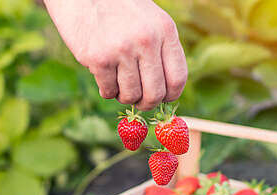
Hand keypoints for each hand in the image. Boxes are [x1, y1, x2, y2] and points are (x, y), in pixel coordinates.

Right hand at [43, 0, 186, 109]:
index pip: (177, 78)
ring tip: (119, 83)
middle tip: (139, 101)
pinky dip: (107, 90)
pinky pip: (108, 91)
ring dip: (124, 96)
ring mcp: (122, 49)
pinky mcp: (99, 58)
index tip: (162, 98)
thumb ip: (161, 49)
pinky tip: (104, 76)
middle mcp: (147, 40)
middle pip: (155, 93)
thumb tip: (167, 91)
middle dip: (147, 103)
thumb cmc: (118, 9)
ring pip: (131, 95)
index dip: (170, 95)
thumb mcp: (150, 20)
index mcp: (165, 30)